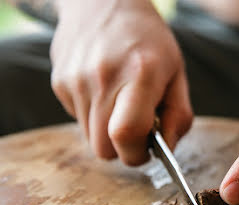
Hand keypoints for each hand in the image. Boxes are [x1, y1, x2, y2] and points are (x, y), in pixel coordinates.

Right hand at [51, 0, 192, 165]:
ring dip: (107, 132)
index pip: (126, 134)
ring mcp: (75, 79)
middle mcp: (102, 77)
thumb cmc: (149, 41)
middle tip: (136, 130)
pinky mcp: (59, 81)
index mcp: (139, 74)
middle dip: (122, 149)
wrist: (104, 2)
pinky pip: (78, 118)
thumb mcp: (177, 73)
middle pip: (103, 148)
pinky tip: (103, 90)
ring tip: (120, 103)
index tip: (146, 150)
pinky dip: (94, 115)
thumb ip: (178, 115)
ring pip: (89, 137)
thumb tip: (166, 150)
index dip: (137, 153)